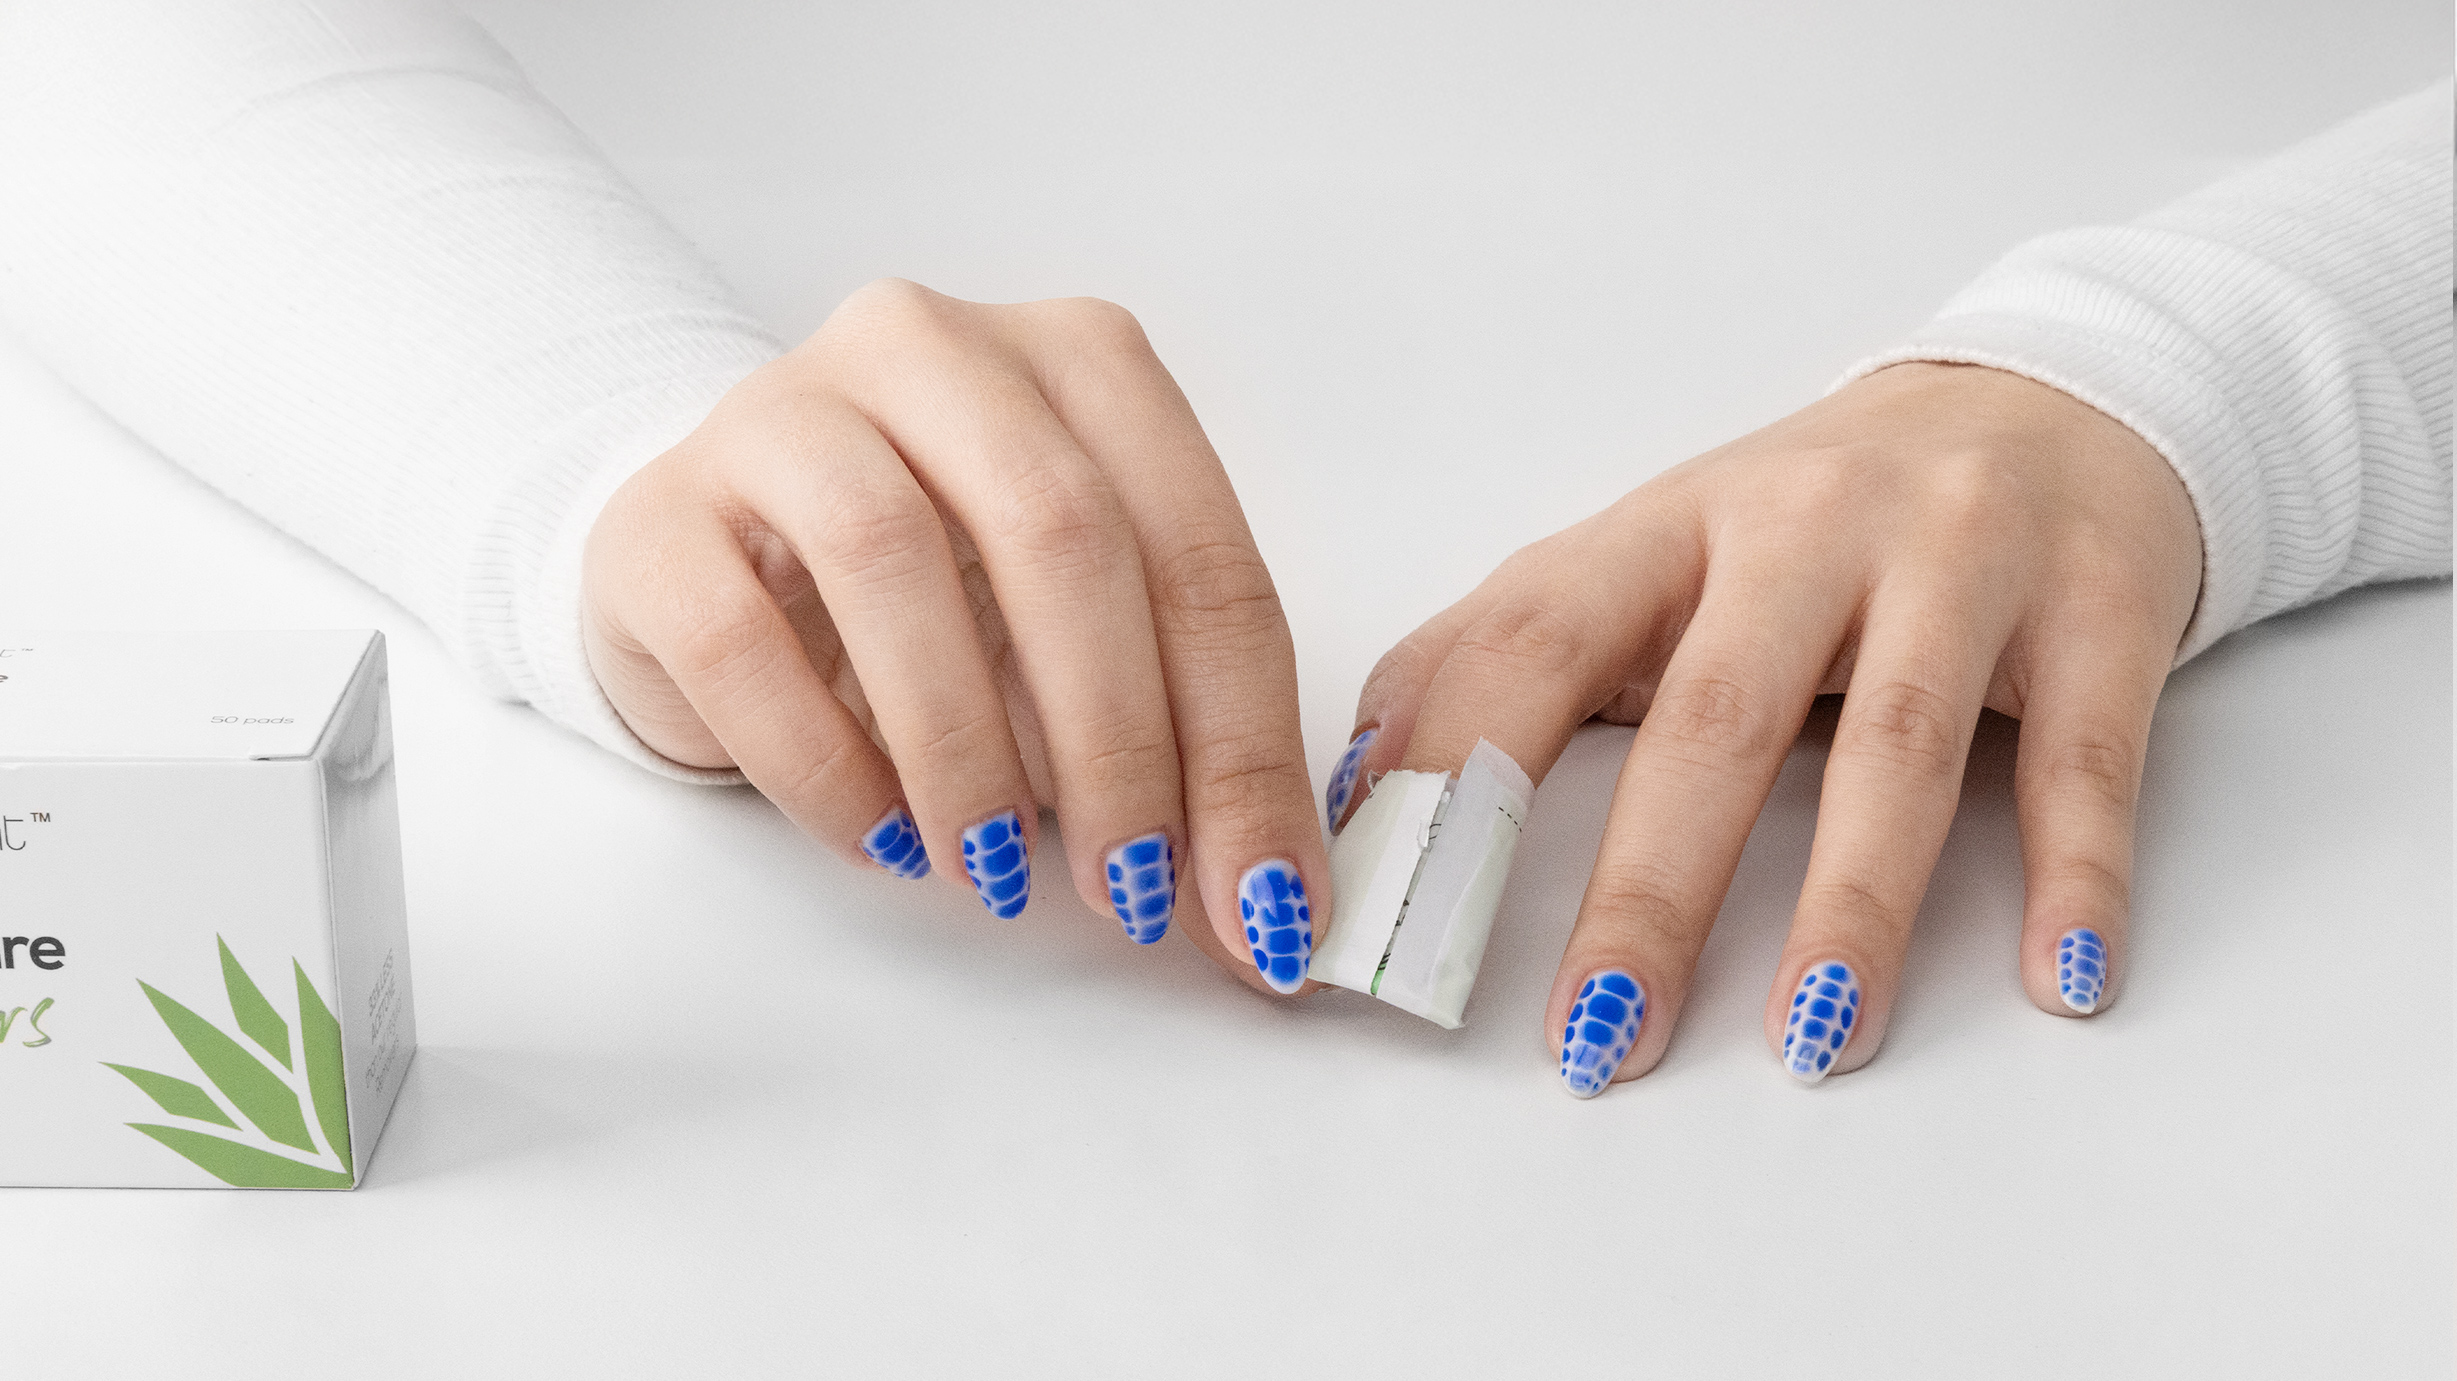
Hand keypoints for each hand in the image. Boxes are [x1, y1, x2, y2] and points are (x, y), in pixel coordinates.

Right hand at [583, 279, 1327, 994]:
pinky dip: (826, 766)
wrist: (723, 563)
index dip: (1243, 742)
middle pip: (1061, 533)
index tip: (1262, 899)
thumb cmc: (940, 597)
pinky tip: (881, 837)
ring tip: (994, 870)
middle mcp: (938, 350)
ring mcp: (783, 409)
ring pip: (892, 557)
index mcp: (1083, 364)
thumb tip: (1271, 900)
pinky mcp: (662, 509)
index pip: (1202, 554)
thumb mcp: (1083, 640)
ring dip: (964, 750)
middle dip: (1118, 743)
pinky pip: (743, 639)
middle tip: (1129, 892)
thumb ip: (1181, 733)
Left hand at [1334, 362, 2202, 1089]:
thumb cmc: (1813, 518)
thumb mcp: (1650, 553)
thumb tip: (1357, 781)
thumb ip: (1503, 649)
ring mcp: (1959, 559)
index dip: (1455, 772)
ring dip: (1851, 902)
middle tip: (1600, 1036)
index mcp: (1669, 523)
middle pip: (1713, 718)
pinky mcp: (2096, 604)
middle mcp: (1806, 527)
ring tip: (1809, 1037)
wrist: (2047, 397)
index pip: (1534, 638)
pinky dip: (2076, 872)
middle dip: (1649, 889)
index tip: (1400, 916)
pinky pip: (2083, 754)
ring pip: (1897, 743)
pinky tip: (2058, 979)